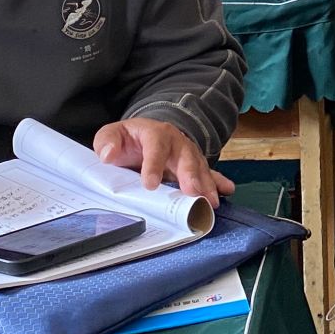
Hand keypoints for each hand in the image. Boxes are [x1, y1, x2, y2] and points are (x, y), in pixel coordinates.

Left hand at [94, 118, 235, 205]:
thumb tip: (108, 155)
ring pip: (200, 167)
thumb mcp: (112, 135)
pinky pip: (208, 173)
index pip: (155, 146)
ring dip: (206, 184)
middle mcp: (176, 142)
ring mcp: (188, 154)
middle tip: (192, 192)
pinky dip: (218, 182)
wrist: (144, 136)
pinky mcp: (194, 166)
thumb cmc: (128, 139)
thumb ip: (107, 142)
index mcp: (154, 133)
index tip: (149, 184)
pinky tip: (227, 190)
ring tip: (211, 200)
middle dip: (190, 175)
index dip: (153, 165)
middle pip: (186, 157)